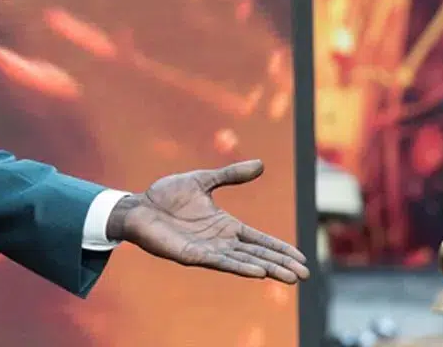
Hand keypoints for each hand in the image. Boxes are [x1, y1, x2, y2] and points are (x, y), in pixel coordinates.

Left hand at [115, 160, 309, 282]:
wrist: (138, 205)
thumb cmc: (166, 195)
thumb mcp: (203, 180)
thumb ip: (231, 175)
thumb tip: (260, 164)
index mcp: (225, 225)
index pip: (259, 240)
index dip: (280, 249)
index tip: (302, 258)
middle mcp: (220, 241)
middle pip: (257, 255)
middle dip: (280, 264)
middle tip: (304, 275)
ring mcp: (207, 250)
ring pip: (243, 262)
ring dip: (266, 269)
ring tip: (289, 277)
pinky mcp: (191, 255)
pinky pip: (220, 262)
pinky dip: (240, 267)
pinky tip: (257, 272)